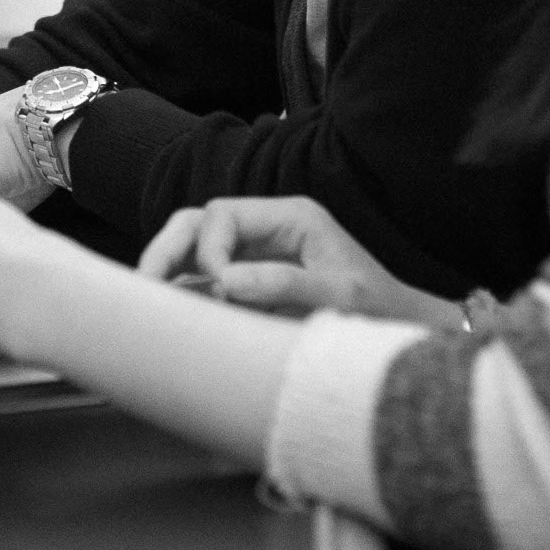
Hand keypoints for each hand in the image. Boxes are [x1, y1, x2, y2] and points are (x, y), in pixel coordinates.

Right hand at [136, 196, 459, 328]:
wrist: (405, 333)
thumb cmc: (380, 312)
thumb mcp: (340, 295)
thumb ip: (285, 284)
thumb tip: (224, 281)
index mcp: (290, 217)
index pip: (222, 215)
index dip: (208, 249)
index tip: (216, 288)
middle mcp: (267, 230)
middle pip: (198, 224)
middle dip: (167, 250)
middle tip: (144, 285)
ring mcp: (257, 257)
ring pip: (193, 250)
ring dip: (170, 271)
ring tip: (148, 300)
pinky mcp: (253, 287)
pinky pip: (205, 281)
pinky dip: (184, 293)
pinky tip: (170, 315)